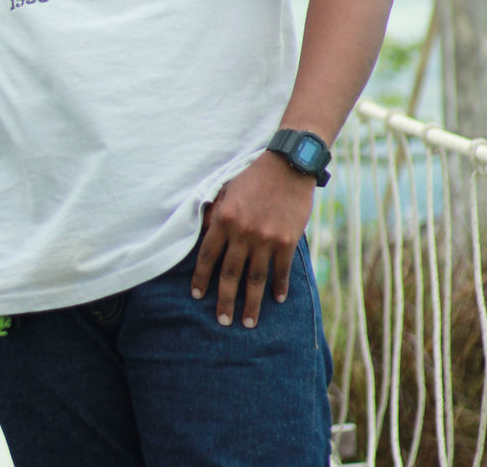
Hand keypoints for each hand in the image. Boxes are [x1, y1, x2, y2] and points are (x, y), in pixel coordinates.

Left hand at [190, 151, 315, 328]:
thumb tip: (201, 229)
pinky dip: (279, 287)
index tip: (197, 296)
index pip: (208, 256)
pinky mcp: (286, 241)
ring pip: (255, 280)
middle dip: (224, 301)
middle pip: (230, 275)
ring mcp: (265, 239)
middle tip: (223, 321)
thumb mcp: (227, 187)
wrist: (288, 165)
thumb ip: (215, 210)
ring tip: (248, 323)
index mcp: (224, 218)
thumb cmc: (255, 175)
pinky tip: (278, 300)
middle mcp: (242, 232)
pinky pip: (280, 271)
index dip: (201, 278)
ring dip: (251, 304)